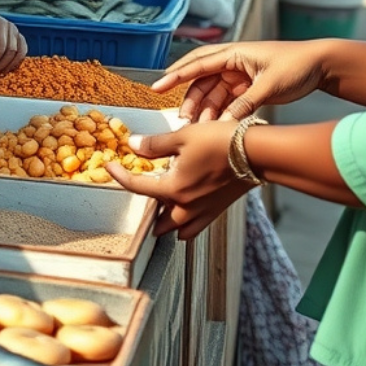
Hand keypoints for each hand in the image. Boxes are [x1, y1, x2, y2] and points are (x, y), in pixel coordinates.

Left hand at [107, 121, 253, 238]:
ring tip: (160, 212)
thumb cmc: (220, 142)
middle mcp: (186, 206)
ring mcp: (203, 212)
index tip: (109, 168)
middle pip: (157, 220)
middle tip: (140, 196)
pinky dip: (186, 226)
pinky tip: (186, 216)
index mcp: (173, 189)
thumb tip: (133, 144)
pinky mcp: (218, 210)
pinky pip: (196, 227)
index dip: (119, 176)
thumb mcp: (183, 137)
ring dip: (166, 223)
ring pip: (177, 228)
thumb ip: (155, 145)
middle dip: (146, 211)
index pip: (137, 187)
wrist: (256, 153)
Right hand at [151, 40, 327, 121]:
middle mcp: (233, 62)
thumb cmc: (297, 66)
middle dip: (190, 100)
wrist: (321, 65)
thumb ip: (247, 104)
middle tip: (182, 120)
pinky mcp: (248, 88)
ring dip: (205, 110)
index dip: (176, 75)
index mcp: (235, 53)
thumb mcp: (271, 85)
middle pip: (202, 81)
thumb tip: (225, 122)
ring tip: (198, 128)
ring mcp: (240, 76)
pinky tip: (215, 126)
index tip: (157, 86)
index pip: (199, 64)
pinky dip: (220, 113)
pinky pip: (227, 101)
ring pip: (214, 94)